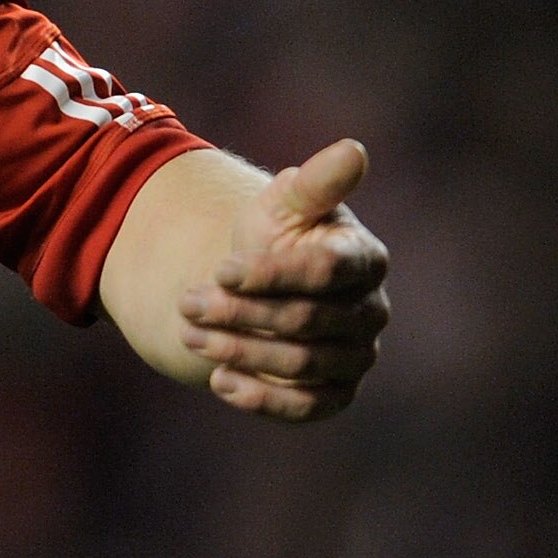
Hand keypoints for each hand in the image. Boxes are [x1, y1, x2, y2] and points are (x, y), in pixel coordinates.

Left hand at [179, 138, 389, 421]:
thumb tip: (354, 150)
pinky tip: (219, 381)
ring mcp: (357, 357)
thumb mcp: (285, 202)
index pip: (324, 272)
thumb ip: (317, 181)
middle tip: (187, 302)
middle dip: (239, 313)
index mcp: (364, 260)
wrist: (257, 286)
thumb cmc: (275, 236)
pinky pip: (308, 408)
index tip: (220, 269)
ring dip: (238, 351)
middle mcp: (371, 312)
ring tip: (190, 333)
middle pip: (305, 321)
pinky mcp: (337, 394)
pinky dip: (262, 399)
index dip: (270, 274)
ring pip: (300, 364)